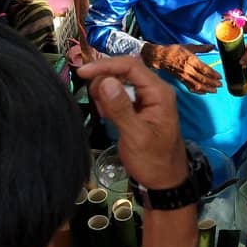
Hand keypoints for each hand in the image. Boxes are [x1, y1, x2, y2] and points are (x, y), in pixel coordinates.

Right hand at [77, 56, 187, 189]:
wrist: (164, 181)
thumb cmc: (153, 160)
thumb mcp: (136, 136)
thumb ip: (121, 108)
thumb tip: (106, 81)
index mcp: (159, 92)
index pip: (130, 66)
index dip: (105, 65)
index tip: (82, 73)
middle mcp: (154, 90)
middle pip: (123, 70)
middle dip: (105, 82)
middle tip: (99, 106)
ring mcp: (147, 98)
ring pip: (119, 81)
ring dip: (106, 93)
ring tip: (106, 115)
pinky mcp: (138, 106)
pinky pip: (119, 93)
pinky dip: (109, 101)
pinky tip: (109, 117)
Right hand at [141, 43, 220, 93]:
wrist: (161, 57)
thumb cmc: (175, 50)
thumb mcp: (189, 46)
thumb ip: (202, 48)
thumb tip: (212, 46)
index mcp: (191, 60)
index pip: (204, 69)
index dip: (213, 74)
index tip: (220, 77)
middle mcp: (188, 70)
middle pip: (202, 79)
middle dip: (213, 83)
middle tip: (220, 85)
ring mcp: (184, 76)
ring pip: (198, 85)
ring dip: (207, 89)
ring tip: (215, 90)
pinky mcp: (181, 80)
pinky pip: (191, 88)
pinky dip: (199, 91)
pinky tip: (204, 92)